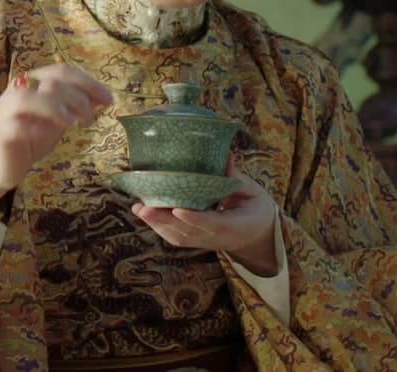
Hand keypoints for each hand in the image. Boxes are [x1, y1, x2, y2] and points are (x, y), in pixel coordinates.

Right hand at [0, 64, 112, 203]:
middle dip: (77, 98)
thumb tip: (102, 97)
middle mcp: (16, 92)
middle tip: (89, 119)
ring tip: (73, 124)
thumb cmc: (30, 141)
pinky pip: (15, 127)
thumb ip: (75, 108)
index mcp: (31, 84)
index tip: (108, 100)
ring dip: (55, 108)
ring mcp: (5, 112)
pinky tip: (45, 136)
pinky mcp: (0, 134)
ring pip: (26, 98)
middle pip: (50, 82)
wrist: (2, 167)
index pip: (61, 71)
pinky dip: (34, 129)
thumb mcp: (59, 122)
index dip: (88, 83)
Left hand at [131, 156, 278, 275]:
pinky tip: (145, 214)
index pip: (214, 224)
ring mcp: (205, 242)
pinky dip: (159, 227)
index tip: (178, 210)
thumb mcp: (253, 193)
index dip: (195, 219)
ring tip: (138, 208)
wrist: (257, 236)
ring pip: (178, 237)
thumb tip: (225, 154)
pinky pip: (176, 238)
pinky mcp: (196, 241)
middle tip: (143, 208)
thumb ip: (236, 177)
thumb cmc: (255, 209)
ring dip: (157, 224)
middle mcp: (217, 238)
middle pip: (188, 233)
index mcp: (235, 226)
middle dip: (164, 221)